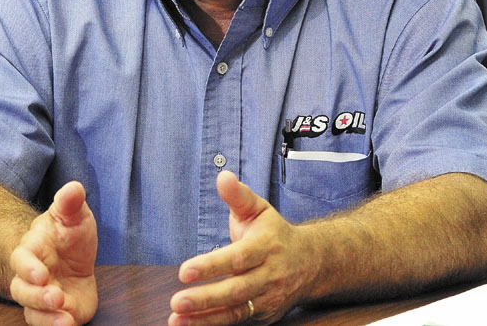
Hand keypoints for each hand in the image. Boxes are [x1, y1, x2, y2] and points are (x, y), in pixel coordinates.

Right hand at [9, 181, 98, 325]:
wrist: (76, 260)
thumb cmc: (70, 235)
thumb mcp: (75, 216)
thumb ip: (71, 203)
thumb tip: (73, 187)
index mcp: (32, 249)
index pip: (21, 258)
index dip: (28, 267)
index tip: (41, 273)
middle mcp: (30, 275)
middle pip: (21, 289)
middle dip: (36, 295)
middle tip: (55, 296)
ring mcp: (39, 295)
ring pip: (31, 310)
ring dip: (46, 315)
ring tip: (64, 315)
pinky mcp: (52, 313)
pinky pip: (46, 323)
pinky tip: (68, 323)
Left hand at [169, 171, 314, 325]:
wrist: (310, 262)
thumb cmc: (274, 233)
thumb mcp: (258, 209)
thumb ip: (238, 195)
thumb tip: (222, 176)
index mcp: (266, 246)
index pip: (238, 258)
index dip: (211, 266)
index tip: (184, 271)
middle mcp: (269, 275)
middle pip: (236, 290)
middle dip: (205, 298)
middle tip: (176, 301)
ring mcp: (268, 298)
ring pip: (235, 311)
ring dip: (204, 319)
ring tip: (176, 319)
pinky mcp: (264, 315)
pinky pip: (236, 321)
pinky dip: (212, 324)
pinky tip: (189, 324)